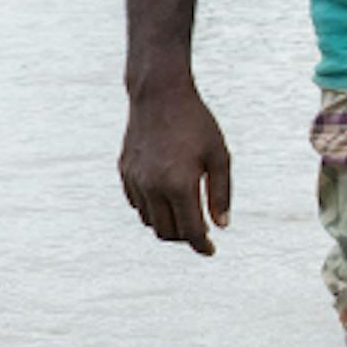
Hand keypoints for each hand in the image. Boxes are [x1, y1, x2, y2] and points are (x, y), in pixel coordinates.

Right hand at [118, 76, 231, 256]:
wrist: (160, 95)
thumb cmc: (196, 124)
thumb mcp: (219, 156)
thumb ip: (221, 193)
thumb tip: (221, 225)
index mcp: (180, 184)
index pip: (190, 231)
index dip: (202, 245)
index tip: (210, 251)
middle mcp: (153, 187)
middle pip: (168, 232)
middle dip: (186, 237)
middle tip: (200, 230)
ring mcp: (135, 181)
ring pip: (150, 221)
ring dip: (168, 224)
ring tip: (185, 213)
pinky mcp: (125, 172)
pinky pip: (137, 204)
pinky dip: (152, 209)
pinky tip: (166, 198)